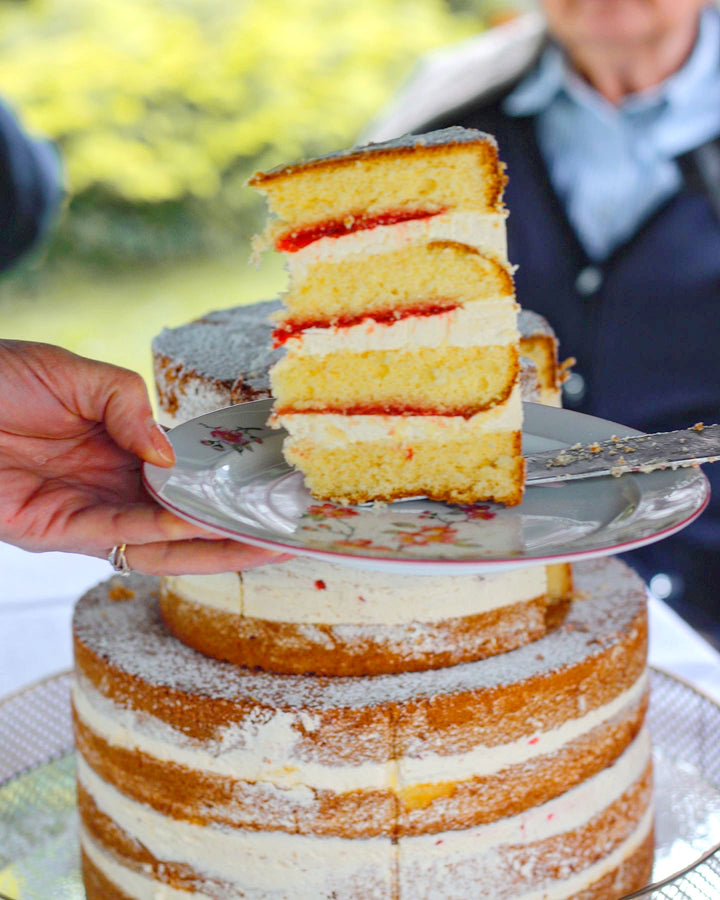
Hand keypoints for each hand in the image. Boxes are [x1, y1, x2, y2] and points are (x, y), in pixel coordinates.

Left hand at [0, 340, 286, 574]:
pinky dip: (159, 531)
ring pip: (159, 539)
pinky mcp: (55, 531)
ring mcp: (85, 512)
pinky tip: (196, 523)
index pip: (184, 475)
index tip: (269, 485)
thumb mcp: (78, 376)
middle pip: (182, 519)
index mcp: (119, 450)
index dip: (224, 484)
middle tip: (283, 532)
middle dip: (231, 529)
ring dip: (209, 542)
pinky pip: (119, 535)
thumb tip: (171, 453)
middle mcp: (109, 488)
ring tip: (260, 543)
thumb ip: (130, 408)